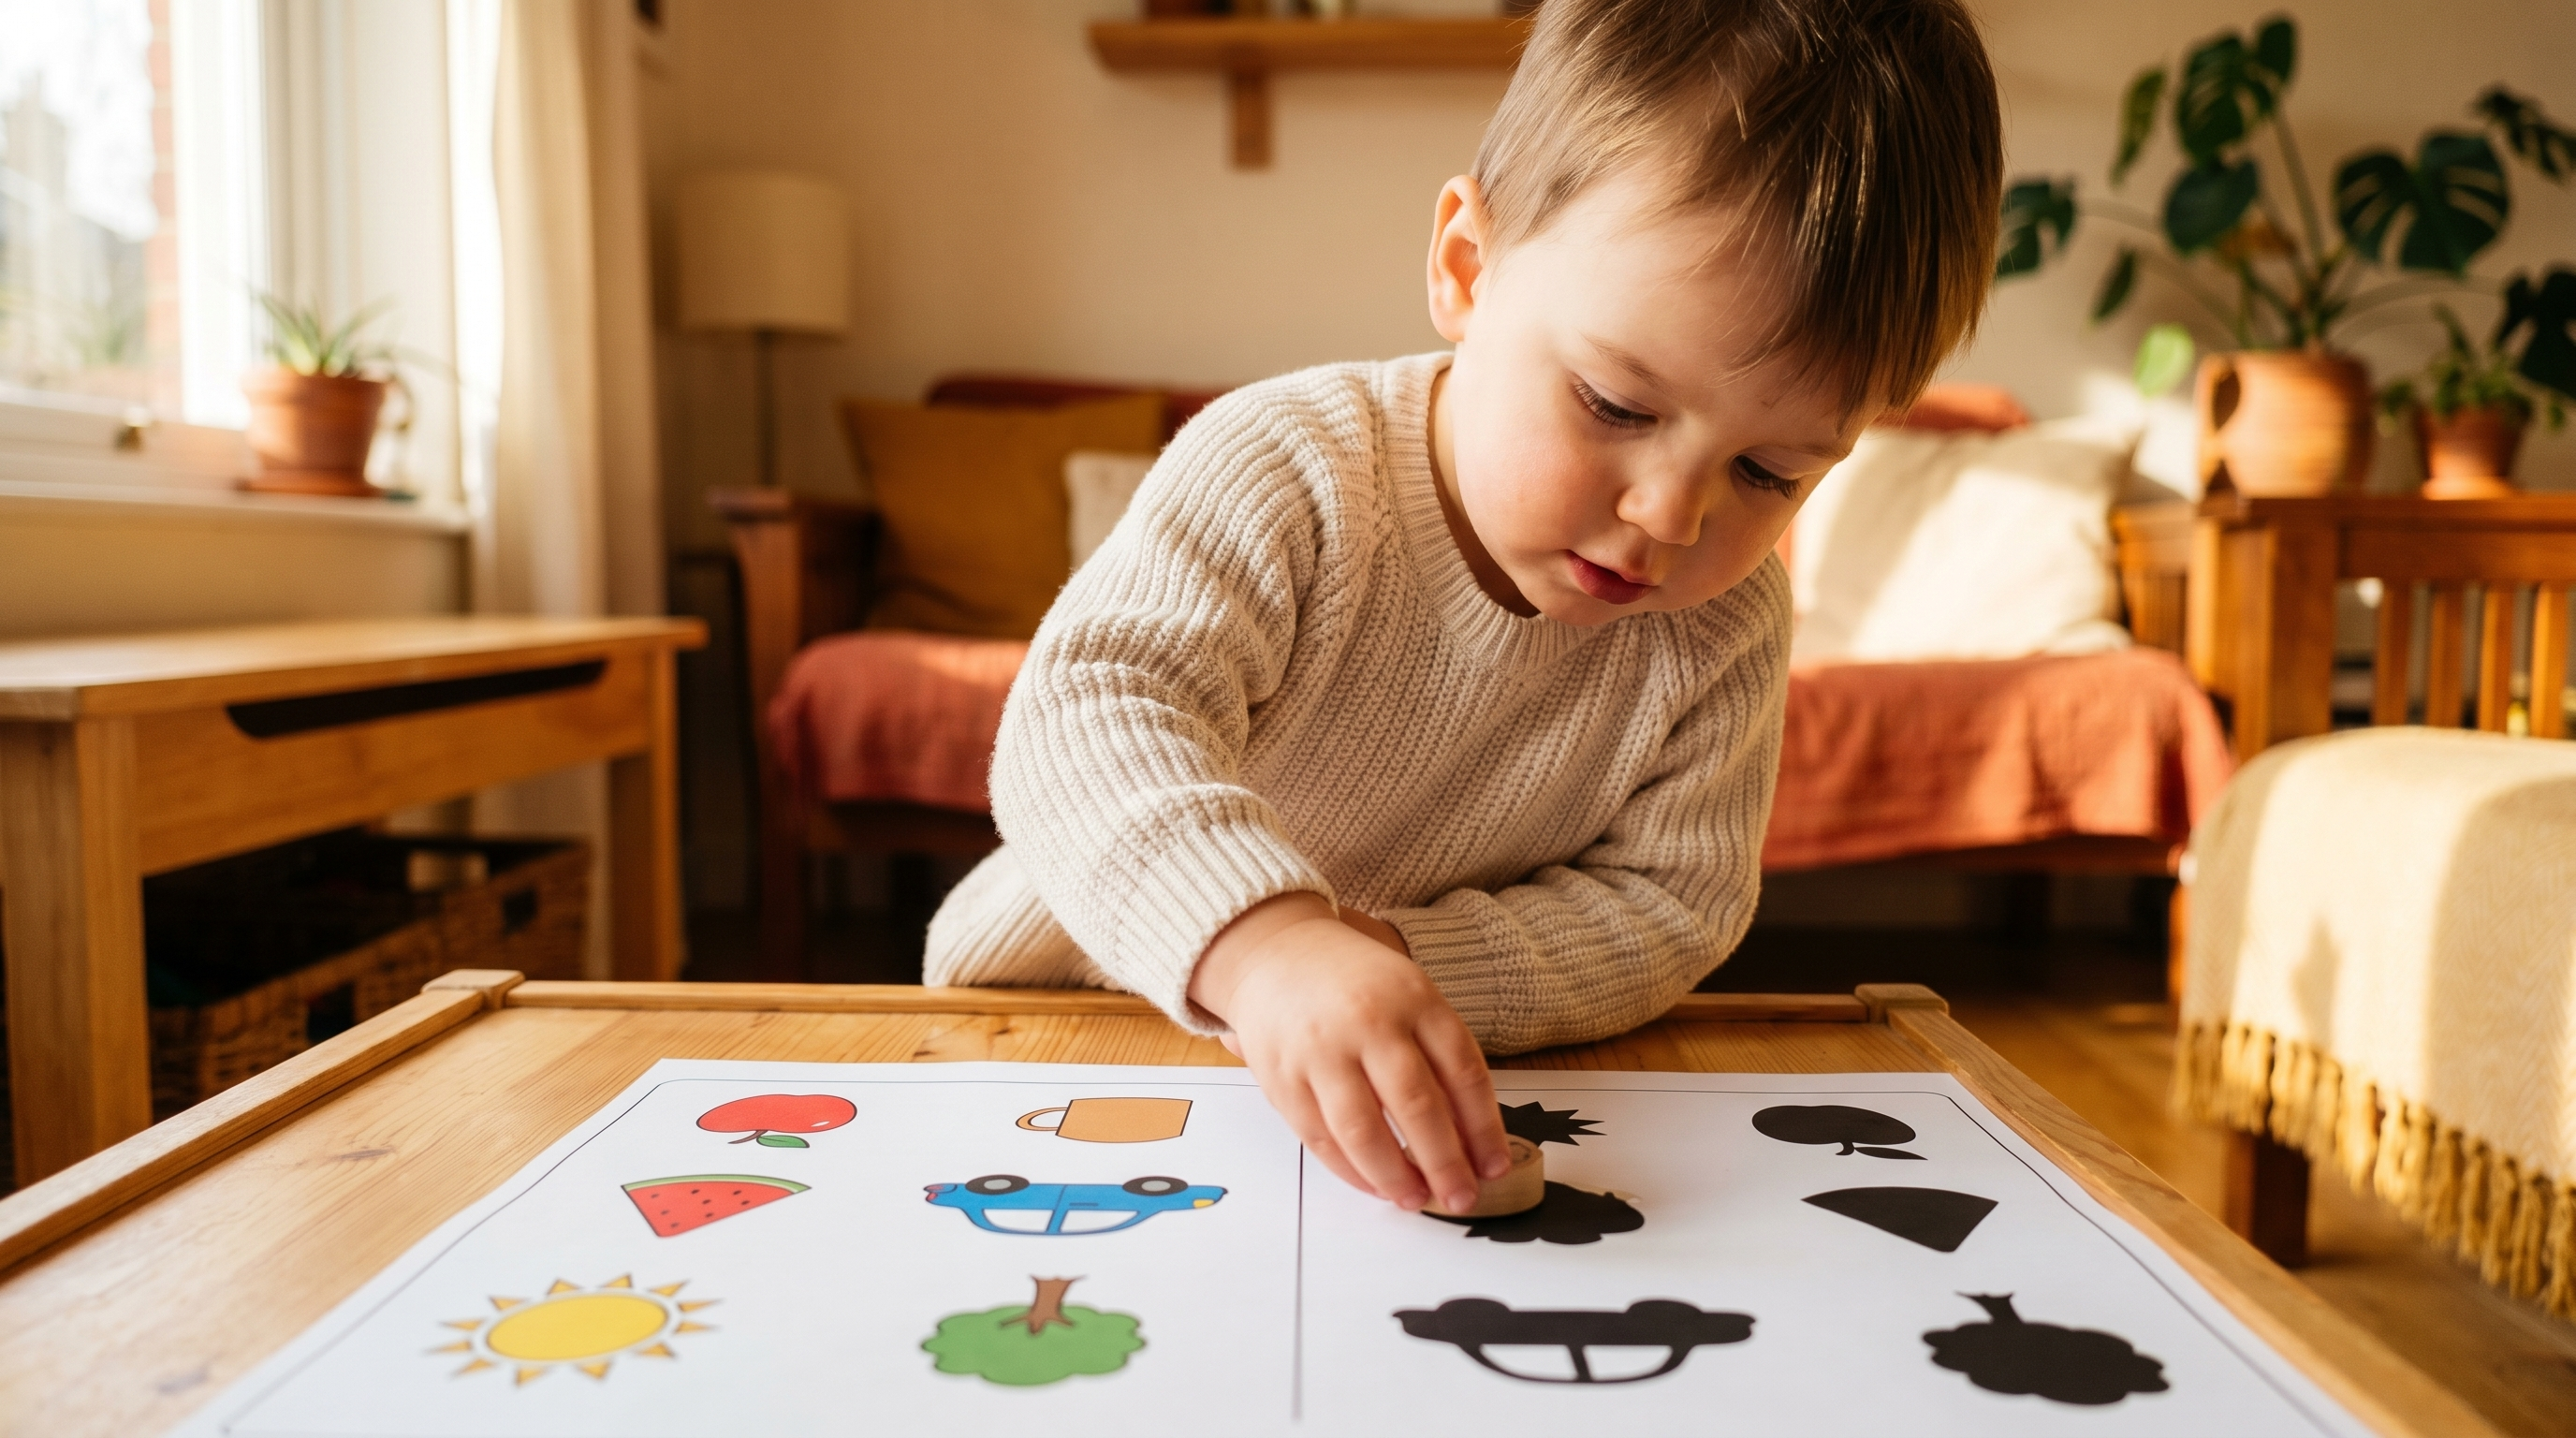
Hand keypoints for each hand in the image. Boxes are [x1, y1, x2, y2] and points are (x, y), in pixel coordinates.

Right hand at [1190, 893, 1508, 1212]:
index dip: (1484, 1127)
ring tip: (1416, 1199)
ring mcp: (1321, 1051)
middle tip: (1462, 1197)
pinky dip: (1351, 1171)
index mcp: (1414, 998)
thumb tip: (1472, 1140)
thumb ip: (1440, 1057)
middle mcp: (1369, 1022)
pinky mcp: (1282, 1078)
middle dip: (1445, 1162)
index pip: (1462, 1071)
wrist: (1276, 951)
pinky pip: (1320, 1138)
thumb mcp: (1411, 997)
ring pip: (1363, 1130)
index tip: (1495, 1166)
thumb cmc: (1358, 985)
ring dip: (1395, 1176)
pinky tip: (1374, 1184)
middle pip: (1417, 1104)